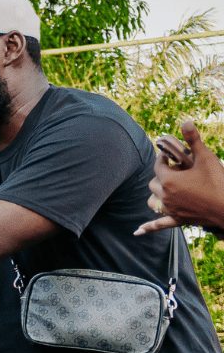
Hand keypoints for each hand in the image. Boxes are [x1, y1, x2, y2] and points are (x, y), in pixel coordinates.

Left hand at [137, 120, 223, 234]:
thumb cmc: (218, 182)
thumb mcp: (206, 158)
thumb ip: (193, 140)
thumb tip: (185, 120)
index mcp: (168, 180)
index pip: (158, 166)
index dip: (163, 159)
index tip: (170, 155)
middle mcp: (165, 196)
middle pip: (154, 183)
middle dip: (161, 175)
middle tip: (174, 170)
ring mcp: (170, 210)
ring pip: (153, 201)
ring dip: (156, 195)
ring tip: (164, 189)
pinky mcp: (178, 220)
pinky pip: (159, 224)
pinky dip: (148, 227)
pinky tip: (137, 232)